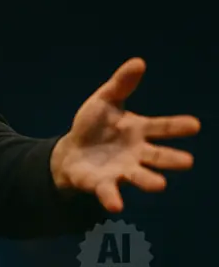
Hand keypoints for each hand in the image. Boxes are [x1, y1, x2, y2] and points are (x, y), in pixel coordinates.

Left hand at [51, 57, 200, 211]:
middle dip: (172, 160)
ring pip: (139, 177)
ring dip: (149, 181)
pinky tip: (116, 205)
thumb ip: (121, 84)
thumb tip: (138, 61)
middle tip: (188, 161)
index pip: (161, 128)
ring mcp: (122, 170)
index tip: (195, 125)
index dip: (177, 126)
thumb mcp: (104, 101)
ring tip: (160, 185)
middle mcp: (136, 153)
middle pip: (157, 157)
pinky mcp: (104, 185)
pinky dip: (113, 198)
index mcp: (139, 131)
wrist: (71, 152)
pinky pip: (109, 192)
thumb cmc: (94, 125)